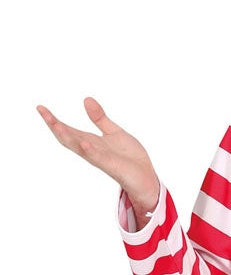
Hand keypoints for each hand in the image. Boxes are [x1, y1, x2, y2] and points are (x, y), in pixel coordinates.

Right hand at [37, 97, 159, 208]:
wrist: (146, 176)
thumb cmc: (129, 157)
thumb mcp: (114, 132)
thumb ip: (100, 118)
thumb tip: (86, 99)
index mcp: (91, 142)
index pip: (68, 130)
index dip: (54, 120)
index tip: (40, 107)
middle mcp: (92, 150)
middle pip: (69, 137)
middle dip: (55, 126)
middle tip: (42, 112)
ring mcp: (101, 158)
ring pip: (80, 147)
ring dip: (68, 136)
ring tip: (56, 124)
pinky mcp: (112, 165)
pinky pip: (99, 158)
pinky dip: (91, 151)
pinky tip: (84, 143)